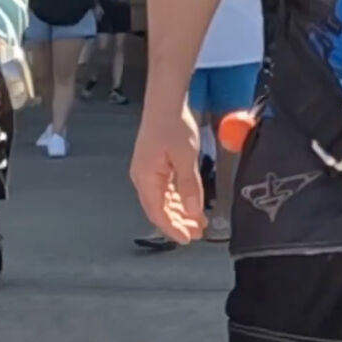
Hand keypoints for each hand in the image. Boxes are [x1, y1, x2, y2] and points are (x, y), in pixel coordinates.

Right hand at [130, 99, 205, 243]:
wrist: (165, 102)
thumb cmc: (173, 125)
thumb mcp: (185, 157)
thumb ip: (189, 186)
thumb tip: (193, 213)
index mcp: (146, 177)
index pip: (157, 212)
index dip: (172, 228)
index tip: (188, 239)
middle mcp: (142, 177)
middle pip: (158, 208)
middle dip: (178, 222)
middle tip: (198, 233)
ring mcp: (147, 171)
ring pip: (162, 200)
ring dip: (180, 212)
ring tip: (199, 222)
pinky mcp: (154, 165)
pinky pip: (164, 188)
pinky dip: (178, 198)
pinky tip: (191, 204)